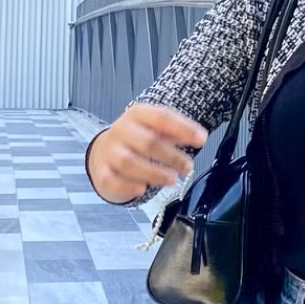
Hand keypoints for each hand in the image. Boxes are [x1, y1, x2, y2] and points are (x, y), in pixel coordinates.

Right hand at [87, 104, 208, 203]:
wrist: (105, 149)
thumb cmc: (138, 137)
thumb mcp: (156, 127)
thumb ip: (177, 130)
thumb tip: (200, 137)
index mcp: (138, 114)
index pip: (162, 118)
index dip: (184, 128)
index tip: (202, 139)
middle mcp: (121, 130)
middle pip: (147, 142)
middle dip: (172, 156)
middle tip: (188, 166)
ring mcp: (110, 151)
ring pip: (129, 162)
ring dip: (154, 172)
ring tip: (172, 179)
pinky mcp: (102, 172)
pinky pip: (112, 180)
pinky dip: (127, 186)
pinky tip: (142, 189)